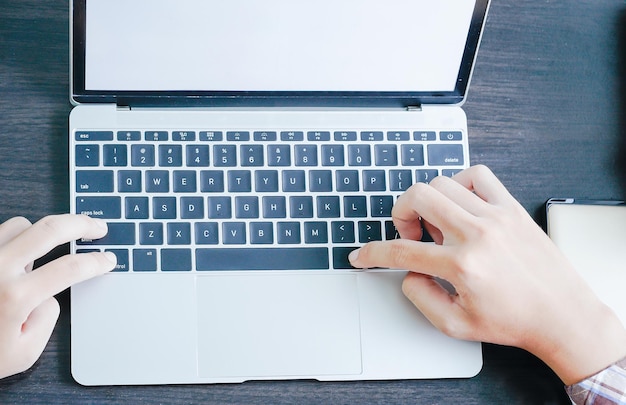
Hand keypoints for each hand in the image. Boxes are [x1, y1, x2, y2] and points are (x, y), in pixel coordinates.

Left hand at [0, 214, 115, 378]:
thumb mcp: (24, 352)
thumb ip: (48, 317)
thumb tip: (51, 291)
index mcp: (14, 296)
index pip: (70, 268)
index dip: (96, 261)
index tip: (108, 259)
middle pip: (49, 229)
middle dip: (81, 223)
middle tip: (97, 226)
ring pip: (21, 224)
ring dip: (41, 232)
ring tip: (47, 250)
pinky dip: (14, 239)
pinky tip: (18, 257)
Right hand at [349, 165, 625, 384]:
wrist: (562, 316)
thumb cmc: (514, 321)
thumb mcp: (455, 325)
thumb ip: (420, 297)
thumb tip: (408, 272)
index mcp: (462, 266)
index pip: (400, 252)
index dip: (371, 253)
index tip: (361, 255)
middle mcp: (477, 234)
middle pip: (417, 198)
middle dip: (400, 214)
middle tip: (410, 235)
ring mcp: (496, 216)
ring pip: (442, 183)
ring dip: (428, 202)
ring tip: (438, 224)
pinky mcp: (512, 208)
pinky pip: (478, 175)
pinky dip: (460, 183)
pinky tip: (462, 205)